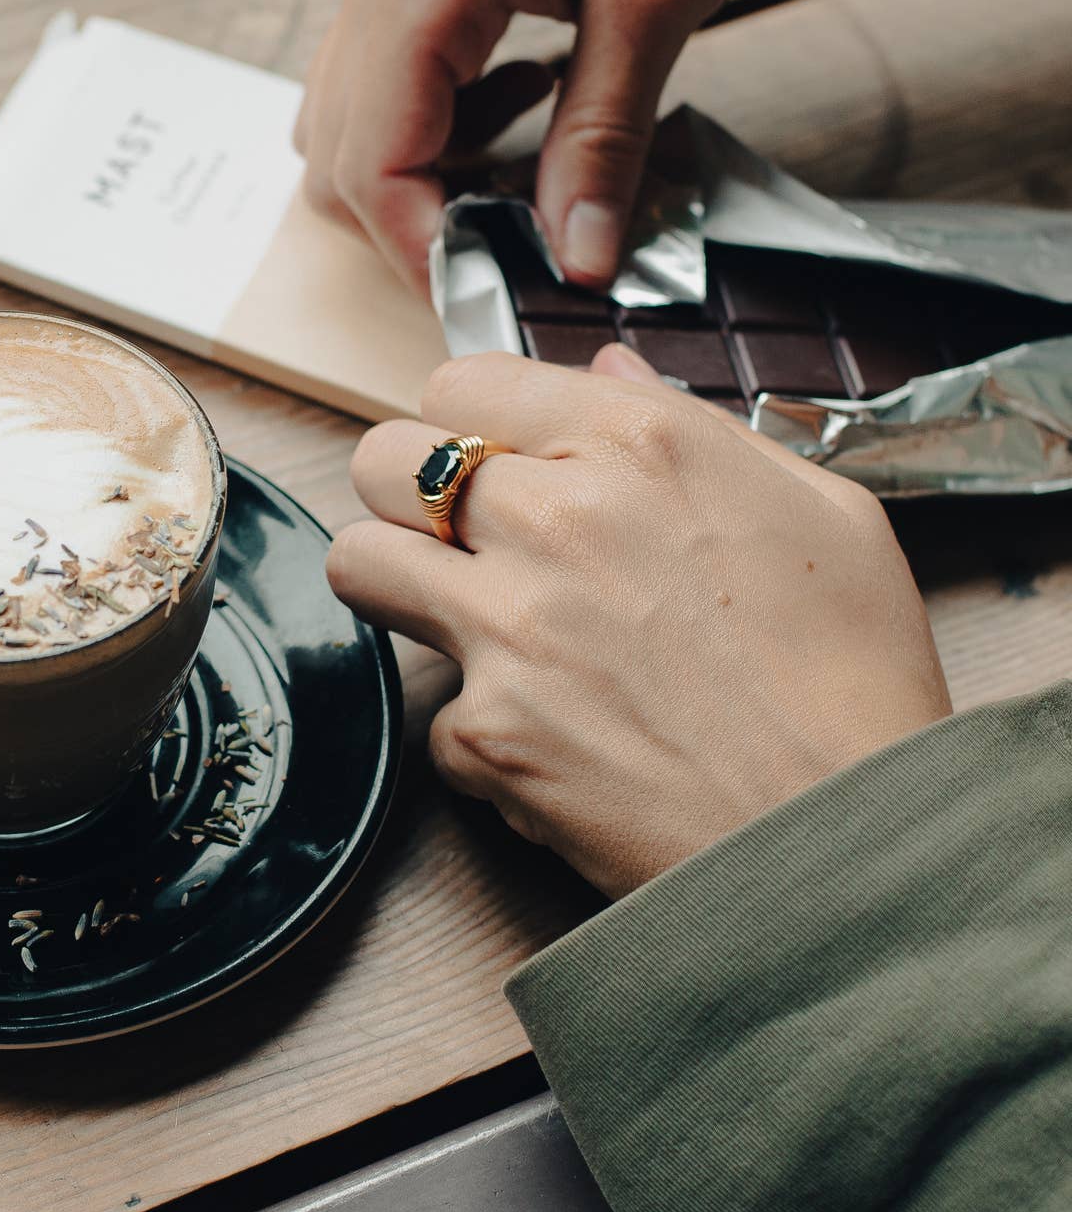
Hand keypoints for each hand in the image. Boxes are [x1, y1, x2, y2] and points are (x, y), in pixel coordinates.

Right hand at [293, 0, 801, 291]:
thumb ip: (601, 138)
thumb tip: (575, 256)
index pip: (370, 166)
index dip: (423, 254)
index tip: (496, 299)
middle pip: (339, 158)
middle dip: (415, 226)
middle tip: (517, 258)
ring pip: (354, 124)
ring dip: (422, 178)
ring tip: (528, 180)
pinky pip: (394, 81)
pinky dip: (441, 128)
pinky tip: (525, 112)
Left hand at [327, 345, 951, 896]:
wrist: (850, 841)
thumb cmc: (853, 679)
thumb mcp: (819, 509)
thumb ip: (691, 422)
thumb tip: (607, 369)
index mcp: (638, 443)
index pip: (463, 382)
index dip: (469, 424)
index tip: (491, 462)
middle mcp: (556, 516)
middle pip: (383, 460)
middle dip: (409, 495)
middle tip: (460, 539)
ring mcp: (507, 624)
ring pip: (358, 561)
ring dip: (398, 587)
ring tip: (468, 622)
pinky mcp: (484, 729)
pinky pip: (431, 710)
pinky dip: (479, 732)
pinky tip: (553, 743)